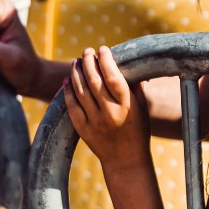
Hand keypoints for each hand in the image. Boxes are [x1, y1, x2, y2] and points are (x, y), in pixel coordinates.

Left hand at [63, 47, 148, 168]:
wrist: (126, 160)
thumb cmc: (137, 130)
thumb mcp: (142, 108)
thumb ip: (135, 86)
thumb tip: (126, 62)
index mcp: (126, 105)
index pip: (113, 76)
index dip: (105, 60)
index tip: (102, 49)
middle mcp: (110, 113)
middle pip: (94, 81)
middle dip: (88, 62)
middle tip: (86, 51)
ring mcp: (95, 122)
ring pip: (81, 91)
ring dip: (76, 73)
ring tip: (76, 62)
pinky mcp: (84, 130)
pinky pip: (72, 107)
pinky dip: (68, 92)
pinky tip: (67, 80)